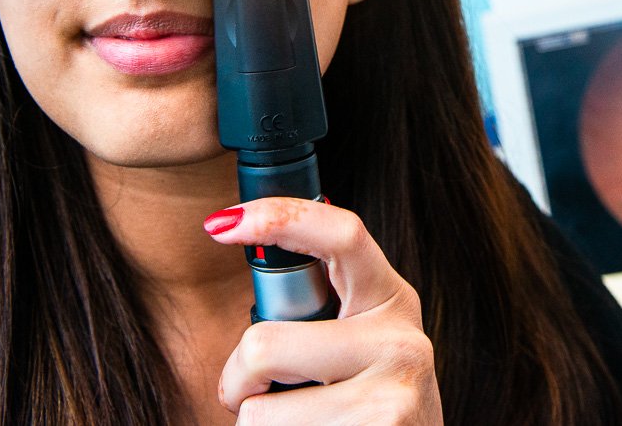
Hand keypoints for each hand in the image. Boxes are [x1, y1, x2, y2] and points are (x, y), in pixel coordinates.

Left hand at [203, 198, 444, 424]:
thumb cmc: (366, 405)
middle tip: (255, 394)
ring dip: (259, 425)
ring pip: (261, 413)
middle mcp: (400, 339)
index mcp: (389, 298)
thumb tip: (238, 242)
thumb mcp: (358, 345)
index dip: (278, 217)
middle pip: (264, 345)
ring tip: (301, 424)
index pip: (341, 234)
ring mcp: (393, 394)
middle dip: (237, 380)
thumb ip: (317, 313)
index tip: (221, 223)